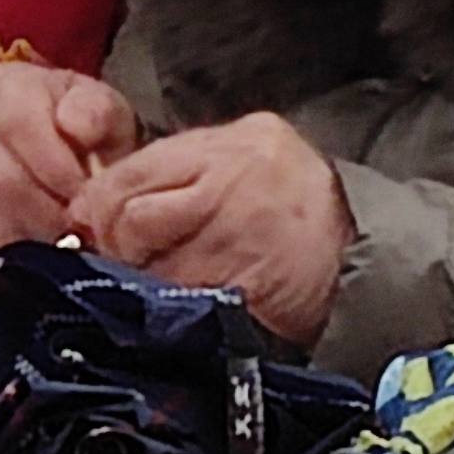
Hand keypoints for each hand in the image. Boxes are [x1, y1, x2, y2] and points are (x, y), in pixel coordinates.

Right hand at [0, 62, 138, 268]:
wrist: (27, 151)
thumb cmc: (74, 134)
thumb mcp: (102, 112)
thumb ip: (99, 112)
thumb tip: (79, 127)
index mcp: (6, 87)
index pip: (22, 127)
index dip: (60, 172)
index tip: (87, 200)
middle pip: (2, 183)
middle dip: (51, 217)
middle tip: (80, 235)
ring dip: (32, 244)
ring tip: (61, 247)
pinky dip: (6, 264)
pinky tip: (30, 260)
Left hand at [72, 114, 352, 344]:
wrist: (366, 246)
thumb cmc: (296, 202)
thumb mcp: (246, 155)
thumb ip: (183, 166)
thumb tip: (103, 194)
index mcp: (229, 146)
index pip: (132, 173)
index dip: (97, 202)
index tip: (86, 223)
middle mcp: (231, 185)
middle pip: (131, 216)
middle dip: (111, 242)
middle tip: (114, 257)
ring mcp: (238, 238)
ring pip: (149, 263)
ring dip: (136, 278)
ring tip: (147, 281)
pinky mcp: (245, 287)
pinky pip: (181, 299)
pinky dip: (167, 306)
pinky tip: (175, 305)